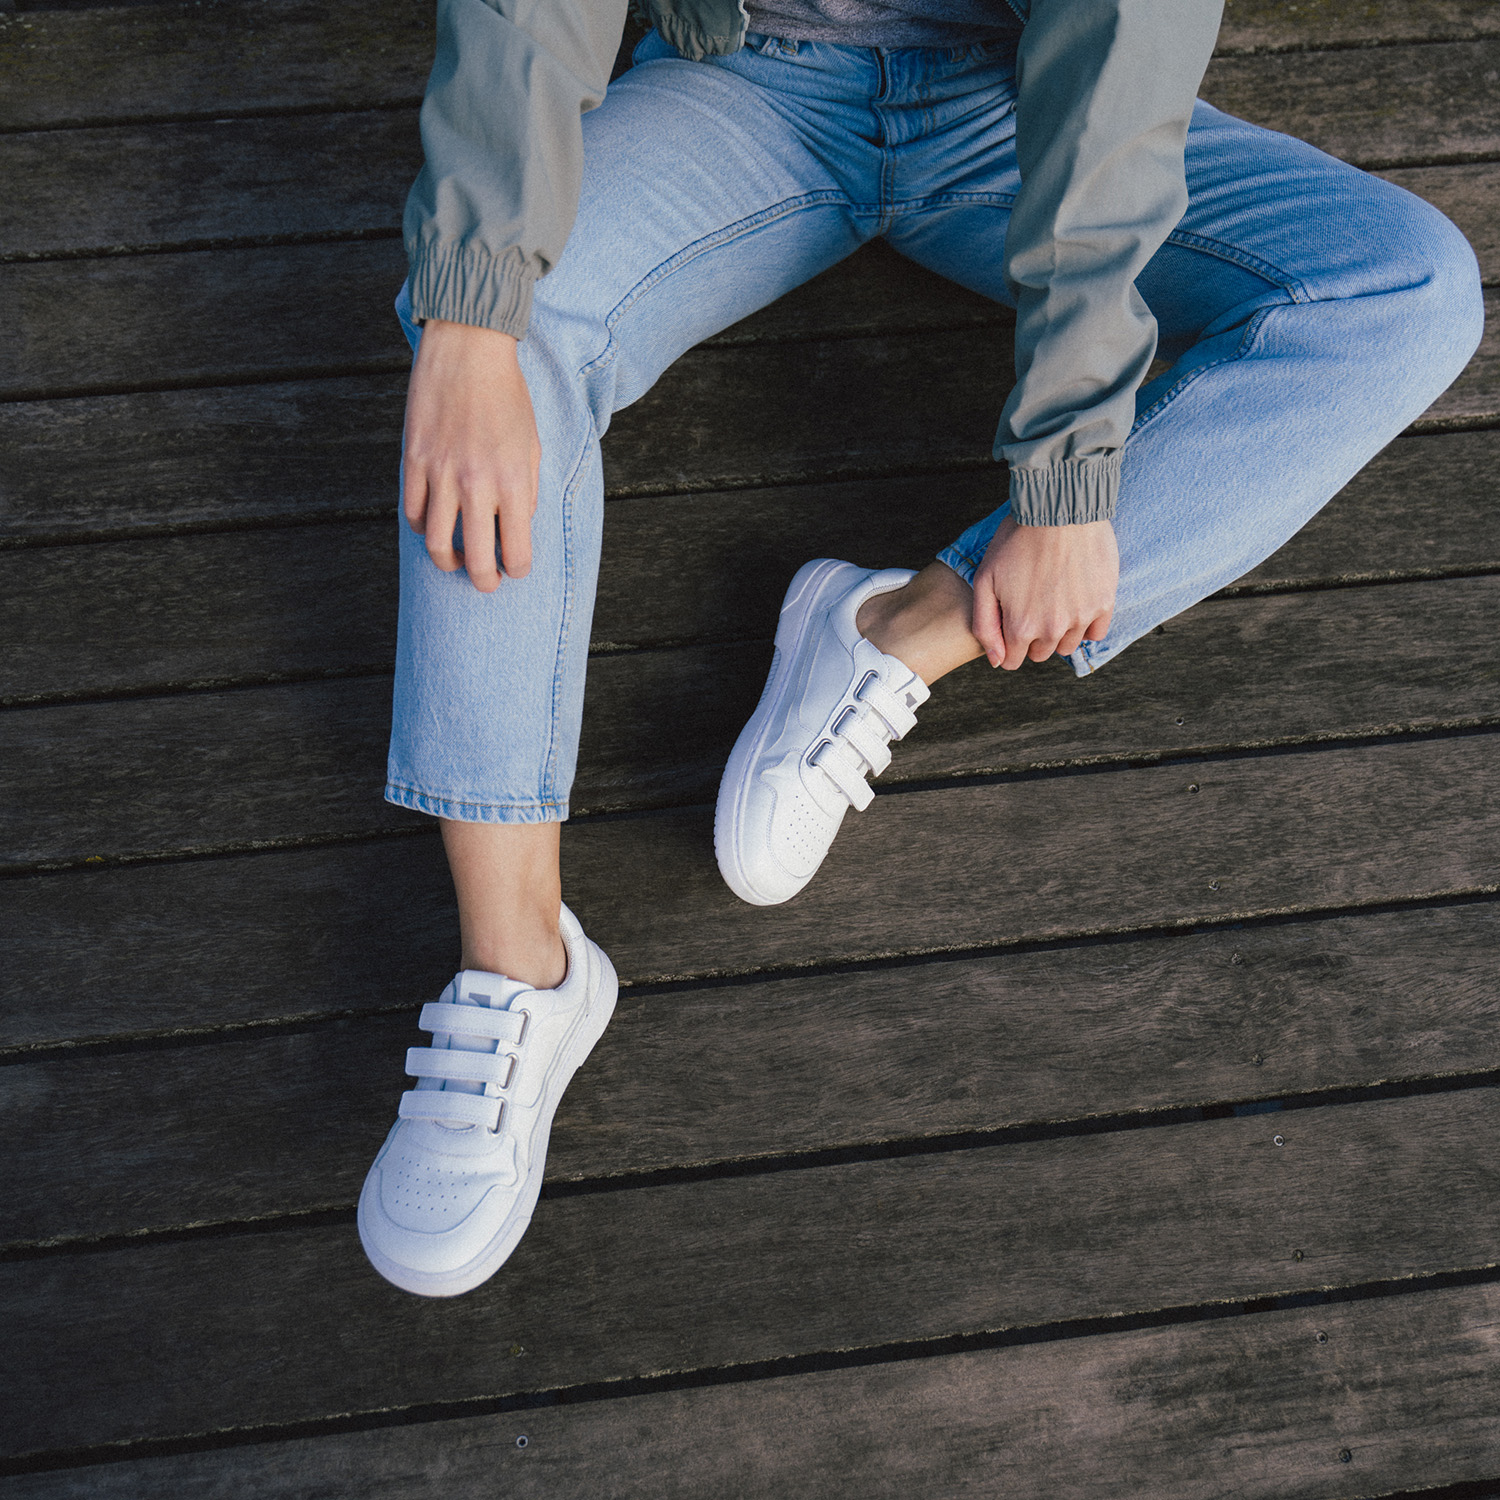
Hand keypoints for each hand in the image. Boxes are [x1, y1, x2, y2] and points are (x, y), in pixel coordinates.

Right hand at [402, 319, 540, 592]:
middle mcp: (478, 484)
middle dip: (483, 581)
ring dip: (447, 562)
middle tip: (486, 582)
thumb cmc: (508, 396)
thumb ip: (528, 490)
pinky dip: (422, 527)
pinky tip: (432, 525)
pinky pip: (412, 512)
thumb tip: (517, 526)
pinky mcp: (414, 460)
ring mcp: (441, 473)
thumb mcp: (532, 445)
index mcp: (515, 482)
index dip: (517, 568)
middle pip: (476, 558)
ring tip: (455, 562)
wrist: (470, 348)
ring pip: (436, 543)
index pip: (517, 550)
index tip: (515, 568)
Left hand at [970, 515, 1117, 669]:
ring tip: (1053, 601)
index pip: (1011, 661)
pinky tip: (1076, 603)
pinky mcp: (1104, 603)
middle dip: (1032, 637)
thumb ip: (985, 626)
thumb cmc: (1017, 540)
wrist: (1058, 510)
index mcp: (1020, 627)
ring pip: (1067, 646)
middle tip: (1031, 605)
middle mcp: (1052, 630)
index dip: (1007, 644)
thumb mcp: (985, 580)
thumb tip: (997, 661)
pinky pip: (1096, 633)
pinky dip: (1086, 625)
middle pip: (1040, 654)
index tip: (1010, 623)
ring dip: (1059, 632)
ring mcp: (1081, 618)